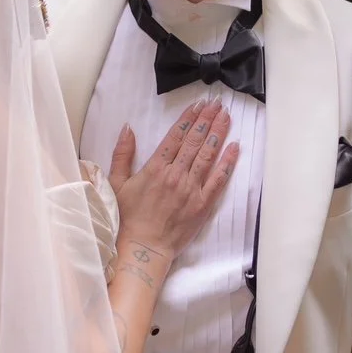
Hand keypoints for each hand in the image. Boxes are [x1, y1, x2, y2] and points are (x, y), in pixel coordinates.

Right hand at [110, 99, 239, 257]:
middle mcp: (176, 175)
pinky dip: (227, 162)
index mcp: (155, 168)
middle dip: (207, 119)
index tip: (198, 105)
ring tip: (226, 116)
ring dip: (218, 133)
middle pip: (195, 141)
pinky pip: (219, 179)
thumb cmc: (128, 218)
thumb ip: (122, 154)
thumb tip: (128, 128)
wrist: (144, 248)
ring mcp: (191, 189)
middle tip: (216, 103)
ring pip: (208, 155)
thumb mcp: (116, 183)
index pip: (176, 136)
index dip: (188, 118)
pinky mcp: (203, 204)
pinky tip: (235, 147)